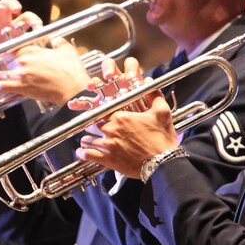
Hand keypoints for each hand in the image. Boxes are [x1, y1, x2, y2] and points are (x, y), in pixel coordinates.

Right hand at [0, 0, 43, 94]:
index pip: (25, 19)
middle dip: (10, 4)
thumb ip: (42, 56)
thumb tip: (58, 45)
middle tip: (16, 8)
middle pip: (5, 9)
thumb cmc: (17, 78)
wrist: (0, 92)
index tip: (37, 25)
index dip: (31, 20)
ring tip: (0, 10)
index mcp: (17, 33)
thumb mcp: (32, 66)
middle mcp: (3, 31)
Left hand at [0, 38, 90, 105]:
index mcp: (33, 50)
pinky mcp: (21, 88)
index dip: (14, 52)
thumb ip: (58, 41)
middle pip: (7, 59)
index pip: (15, 48)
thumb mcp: (67, 49)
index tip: (12, 55)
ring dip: (3, 74)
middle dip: (8, 63)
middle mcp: (24, 60)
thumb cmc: (71, 70)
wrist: (72, 89)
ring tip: (2, 76)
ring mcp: (21, 74)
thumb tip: (54, 40)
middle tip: (10, 66)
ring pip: (4, 72)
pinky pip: (3, 86)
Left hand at [69, 56, 176, 176]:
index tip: (98, 113)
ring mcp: (108, 145)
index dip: (99, 111)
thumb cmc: (162, 139)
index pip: (101, 109)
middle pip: (92, 124)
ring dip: (87, 140)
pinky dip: (83, 153)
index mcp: (121, 117)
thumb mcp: (162, 113)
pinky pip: (87, 155)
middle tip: (94, 129)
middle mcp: (111, 129)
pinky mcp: (108, 160)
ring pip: (88, 140)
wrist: (163, 163)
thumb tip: (150, 82)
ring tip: (87, 141)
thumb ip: (154, 95)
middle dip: (92, 126)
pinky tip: (81, 153)